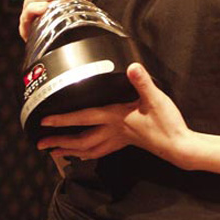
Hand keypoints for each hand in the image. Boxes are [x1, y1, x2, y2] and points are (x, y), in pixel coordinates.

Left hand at [37, 64, 192, 166]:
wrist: (178, 145)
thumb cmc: (167, 123)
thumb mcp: (155, 99)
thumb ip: (142, 82)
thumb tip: (132, 67)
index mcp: (116, 117)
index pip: (83, 118)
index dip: (63, 119)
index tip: (45, 120)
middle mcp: (113, 130)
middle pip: (80, 140)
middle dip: (59, 141)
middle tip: (41, 143)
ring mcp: (119, 139)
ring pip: (88, 149)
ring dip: (70, 150)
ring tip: (56, 151)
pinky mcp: (126, 142)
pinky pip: (100, 150)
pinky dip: (87, 152)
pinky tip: (84, 152)